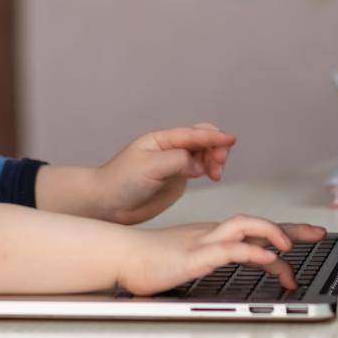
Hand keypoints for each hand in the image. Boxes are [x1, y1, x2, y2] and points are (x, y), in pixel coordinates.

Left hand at [92, 124, 235, 224]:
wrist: (108, 204)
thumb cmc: (120, 181)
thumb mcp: (149, 167)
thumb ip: (176, 161)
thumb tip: (197, 163)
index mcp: (161, 140)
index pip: (192, 134)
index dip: (213, 136)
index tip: (230, 139)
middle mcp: (170, 150)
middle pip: (201, 141)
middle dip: (216, 147)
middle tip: (219, 164)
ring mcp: (175, 165)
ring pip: (203, 155)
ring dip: (215, 159)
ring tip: (216, 173)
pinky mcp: (177, 180)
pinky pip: (199, 169)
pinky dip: (210, 169)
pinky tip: (213, 176)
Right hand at [118, 215, 326, 297]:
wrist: (121, 256)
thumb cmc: (152, 261)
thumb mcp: (192, 261)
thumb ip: (214, 261)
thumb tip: (238, 267)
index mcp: (216, 235)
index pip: (257, 229)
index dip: (287, 229)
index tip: (312, 234)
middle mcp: (214, 233)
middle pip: (259, 224)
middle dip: (292, 228)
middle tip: (320, 234)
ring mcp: (204, 242)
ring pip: (245, 227)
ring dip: (271, 234)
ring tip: (291, 249)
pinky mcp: (193, 255)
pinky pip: (227, 249)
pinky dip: (250, 251)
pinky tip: (266, 257)